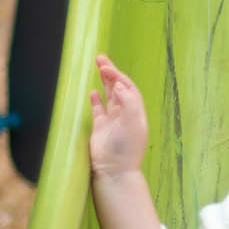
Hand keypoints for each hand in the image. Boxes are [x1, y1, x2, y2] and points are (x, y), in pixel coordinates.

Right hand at [89, 54, 148, 178]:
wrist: (114, 169)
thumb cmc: (126, 147)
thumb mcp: (132, 122)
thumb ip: (128, 101)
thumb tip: (118, 85)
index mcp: (135, 111)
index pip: (128, 87)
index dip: (118, 76)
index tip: (107, 68)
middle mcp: (125, 114)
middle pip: (118, 88)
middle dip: (111, 73)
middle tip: (100, 59)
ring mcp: (112, 120)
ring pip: (109, 95)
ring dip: (104, 82)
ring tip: (98, 68)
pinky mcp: (100, 127)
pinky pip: (98, 109)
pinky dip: (96, 99)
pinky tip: (93, 92)